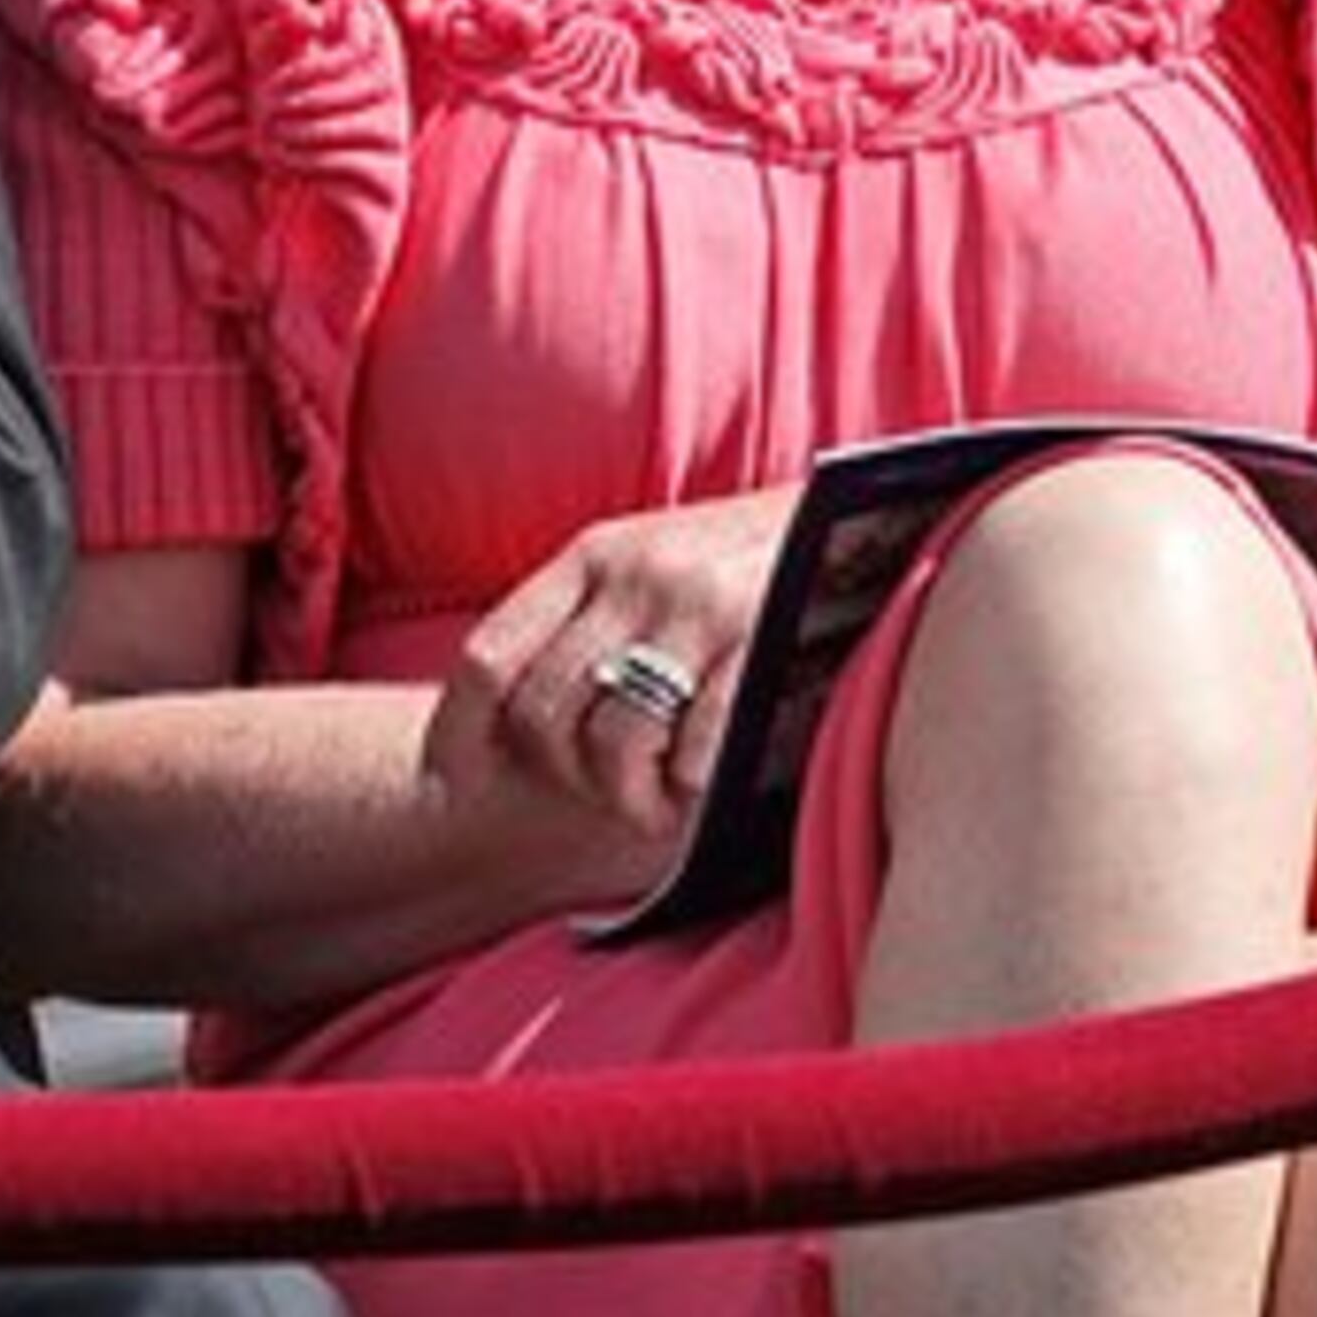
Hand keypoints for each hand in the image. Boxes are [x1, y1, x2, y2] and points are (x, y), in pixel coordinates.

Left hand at [426, 487, 794, 831]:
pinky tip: (706, 780)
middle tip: (606, 796)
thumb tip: (512, 724)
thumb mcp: (647, 566)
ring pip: (613, 742)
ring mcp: (694, 606)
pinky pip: (697, 746)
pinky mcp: (758, 640)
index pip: (488, 655)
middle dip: (566, 779)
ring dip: (629, 796)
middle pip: (545, 714)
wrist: (865, 514)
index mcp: (590, 555)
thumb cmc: (743, 561)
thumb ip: (587, 622)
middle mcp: (631, 575)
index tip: (451, 784)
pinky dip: (693, 784)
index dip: (457, 734)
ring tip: (657, 802)